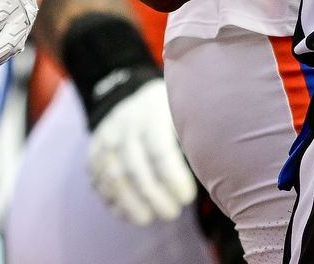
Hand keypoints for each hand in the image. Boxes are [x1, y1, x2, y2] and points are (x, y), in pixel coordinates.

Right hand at [87, 76, 196, 224]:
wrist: (129, 95)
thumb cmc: (170, 113)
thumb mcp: (185, 114)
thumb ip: (197, 138)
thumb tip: (219, 173)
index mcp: (151, 115)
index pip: (159, 150)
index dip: (172, 178)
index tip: (187, 197)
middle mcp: (123, 127)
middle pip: (135, 167)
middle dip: (153, 196)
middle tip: (172, 213)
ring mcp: (105, 140)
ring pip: (113, 176)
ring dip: (130, 203)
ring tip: (148, 219)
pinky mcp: (94, 153)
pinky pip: (98, 180)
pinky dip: (111, 200)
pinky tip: (127, 214)